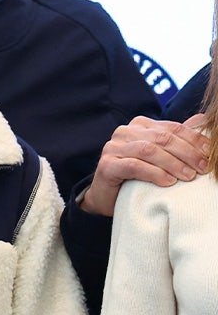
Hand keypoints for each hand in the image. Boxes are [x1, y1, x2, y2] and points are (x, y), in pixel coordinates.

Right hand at [81, 114, 209, 216]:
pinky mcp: (106, 165)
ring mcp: (113, 147)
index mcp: (140, 125)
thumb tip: (203, 119)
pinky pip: (134, 166)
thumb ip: (177, 138)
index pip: (172, 128)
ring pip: (149, 150)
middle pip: (162, 138)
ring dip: (173, 164)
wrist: (107, 196)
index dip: (194, 140)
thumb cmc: (137, 175)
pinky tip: (168, 182)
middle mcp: (124, 132)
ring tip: (188, 176)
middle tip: (203, 168)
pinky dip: (154, 173)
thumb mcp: (160, 155)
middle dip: (187, 153)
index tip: (210, 154)